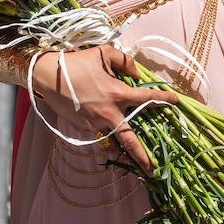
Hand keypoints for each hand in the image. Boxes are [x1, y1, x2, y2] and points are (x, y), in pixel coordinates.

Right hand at [30, 46, 178, 172]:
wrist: (47, 76)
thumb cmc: (77, 62)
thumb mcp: (103, 53)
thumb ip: (124, 61)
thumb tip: (136, 73)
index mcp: (118, 94)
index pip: (147, 98)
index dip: (164, 99)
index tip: (176, 101)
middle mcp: (109, 113)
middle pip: (130, 140)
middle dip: (142, 157)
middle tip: (153, 170)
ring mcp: (94, 123)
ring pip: (112, 137)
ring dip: (121, 145)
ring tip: (131, 157)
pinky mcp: (82, 127)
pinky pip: (97, 130)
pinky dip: (101, 128)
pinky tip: (100, 123)